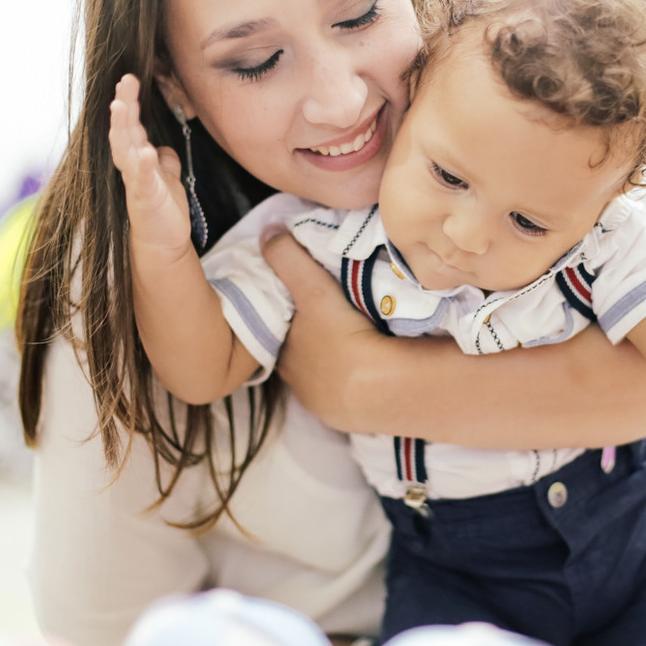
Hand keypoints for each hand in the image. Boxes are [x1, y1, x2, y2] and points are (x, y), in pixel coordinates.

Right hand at [109, 74, 191, 256]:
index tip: (130, 79)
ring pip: (125, 149)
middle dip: (123, 104)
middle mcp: (132, 166)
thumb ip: (164, 162)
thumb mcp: (168, 179)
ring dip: (124, 127)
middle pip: (123, 130)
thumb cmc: (163, 210)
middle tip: (125, 80)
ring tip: (123, 105)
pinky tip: (147, 151)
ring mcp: (136, 181)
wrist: (163, 242)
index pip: (131, 125)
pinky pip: (143, 178)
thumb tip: (162, 148)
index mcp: (138, 158)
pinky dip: (144, 164)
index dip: (129, 102)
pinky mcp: (145, 197)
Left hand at [261, 227, 382, 425]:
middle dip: (309, 338)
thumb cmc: (340, 338)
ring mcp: (322, 402)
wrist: (377, 389)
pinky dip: (352, 379)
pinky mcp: (347, 416)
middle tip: (333, 320)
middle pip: (299, 352)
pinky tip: (369, 366)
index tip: (304, 302)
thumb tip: (269, 229)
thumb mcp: (313, 292)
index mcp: (283, 354)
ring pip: (322, 373)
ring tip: (355, 340)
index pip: (279, 329)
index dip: (288, 314)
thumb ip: (289, 260)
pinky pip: (346, 391)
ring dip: (332, 359)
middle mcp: (296, 382)